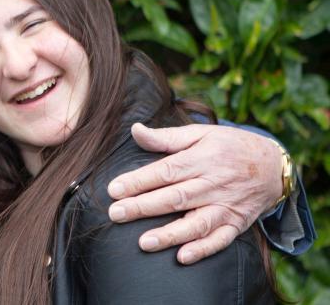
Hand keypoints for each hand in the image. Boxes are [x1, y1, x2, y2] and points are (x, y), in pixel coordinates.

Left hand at [106, 123, 282, 264]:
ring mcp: (226, 206)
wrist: (274, 166)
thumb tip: (135, 129)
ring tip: (143, 242)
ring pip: (196, 223)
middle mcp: (213, 184)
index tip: (114, 189)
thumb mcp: (200, 134)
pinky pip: (220, 240)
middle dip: (143, 207)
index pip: (165, 171)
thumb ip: (166, 137)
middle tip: (116, 214)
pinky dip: (203, 249)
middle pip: (175, 198)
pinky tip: (182, 257)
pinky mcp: (236, 223)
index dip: (138, 181)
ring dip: (170, 234)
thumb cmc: (229, 146)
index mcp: (201, 159)